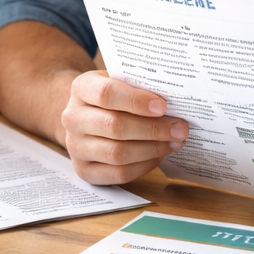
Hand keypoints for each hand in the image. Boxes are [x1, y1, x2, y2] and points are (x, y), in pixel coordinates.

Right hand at [61, 70, 188, 184]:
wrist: (86, 113)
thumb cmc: (113, 94)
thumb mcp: (120, 80)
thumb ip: (140, 85)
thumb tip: (177, 98)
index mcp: (81, 88)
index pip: (107, 94)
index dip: (137, 101)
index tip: (163, 106)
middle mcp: (73, 118)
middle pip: (115, 126)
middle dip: (153, 129)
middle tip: (180, 128)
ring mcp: (75, 147)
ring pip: (117, 153)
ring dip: (152, 149)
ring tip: (174, 142)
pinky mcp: (84, 170)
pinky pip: (117, 173)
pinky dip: (143, 166)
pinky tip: (159, 155)